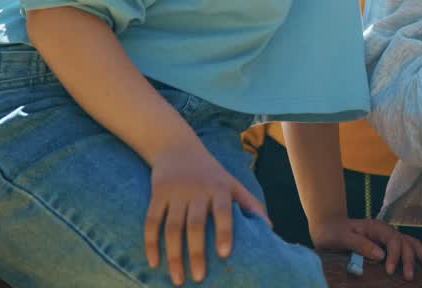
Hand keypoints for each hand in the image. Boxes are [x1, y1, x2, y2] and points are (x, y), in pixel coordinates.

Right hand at [144, 139, 269, 284]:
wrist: (177, 148)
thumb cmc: (211, 173)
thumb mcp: (232, 183)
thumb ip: (250, 204)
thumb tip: (270, 229)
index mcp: (219, 188)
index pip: (223, 211)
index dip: (224, 231)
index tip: (224, 254)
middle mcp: (197, 190)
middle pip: (195, 224)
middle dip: (196, 252)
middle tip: (199, 278)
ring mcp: (175, 193)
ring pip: (172, 227)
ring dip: (173, 255)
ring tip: (178, 279)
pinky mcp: (157, 194)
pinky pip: (152, 221)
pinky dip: (151, 243)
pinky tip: (154, 263)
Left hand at [310, 218, 421, 279]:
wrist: (328, 227)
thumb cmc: (333, 232)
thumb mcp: (343, 238)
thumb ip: (360, 244)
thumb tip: (381, 255)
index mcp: (376, 227)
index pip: (392, 239)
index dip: (395, 255)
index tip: (390, 271)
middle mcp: (385, 231)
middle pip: (405, 241)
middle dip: (410, 259)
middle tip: (409, 277)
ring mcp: (388, 237)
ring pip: (410, 242)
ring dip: (421, 255)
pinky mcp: (387, 244)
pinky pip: (406, 247)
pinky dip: (417, 254)